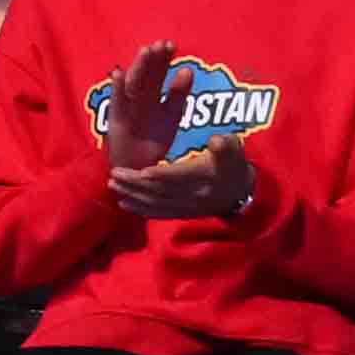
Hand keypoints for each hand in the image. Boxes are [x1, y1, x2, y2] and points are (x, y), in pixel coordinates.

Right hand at [96, 42, 186, 183]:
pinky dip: (117, 87)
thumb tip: (188, 70)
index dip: (163, 58)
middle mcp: (139, 96)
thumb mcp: (172, 114)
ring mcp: (127, 105)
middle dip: (152, 59)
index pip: (157, 71)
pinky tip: (118, 73)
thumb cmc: (154, 138)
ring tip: (146, 52)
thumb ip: (178, 94)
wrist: (138, 164)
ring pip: (133, 82)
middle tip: (161, 44)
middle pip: (145, 73)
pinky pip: (117, 100)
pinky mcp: (116, 117)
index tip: (171, 44)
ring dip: (138, 67)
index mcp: (152, 93)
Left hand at [113, 131, 256, 222]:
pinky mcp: (182, 213)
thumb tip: (216, 140)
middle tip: (114, 174)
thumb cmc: (232, 164)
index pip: (180, 176)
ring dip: (133, 195)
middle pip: (162, 190)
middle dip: (136, 184)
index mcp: (205, 176)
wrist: (241, 192)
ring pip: (157, 203)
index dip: (162, 174)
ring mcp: (188, 207)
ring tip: (113, 185)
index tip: (142, 170)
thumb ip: (225, 145)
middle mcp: (195, 195)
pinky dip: (141, 210)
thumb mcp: (234, 150)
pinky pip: (160, 214)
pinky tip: (123, 204)